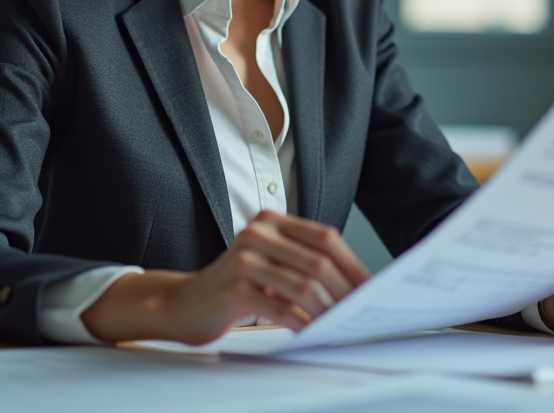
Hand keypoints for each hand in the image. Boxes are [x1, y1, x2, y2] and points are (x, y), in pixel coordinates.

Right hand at [79, 210, 370, 344]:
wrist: (181, 304)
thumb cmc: (233, 288)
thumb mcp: (268, 264)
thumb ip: (301, 264)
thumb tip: (352, 286)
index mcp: (271, 220)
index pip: (325, 237)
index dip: (352, 263)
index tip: (371, 287)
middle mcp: (259, 232)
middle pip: (319, 261)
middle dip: (346, 290)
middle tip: (361, 311)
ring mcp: (245, 257)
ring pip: (304, 285)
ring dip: (328, 310)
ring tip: (340, 325)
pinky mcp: (236, 287)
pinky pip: (282, 308)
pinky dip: (303, 323)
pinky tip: (312, 332)